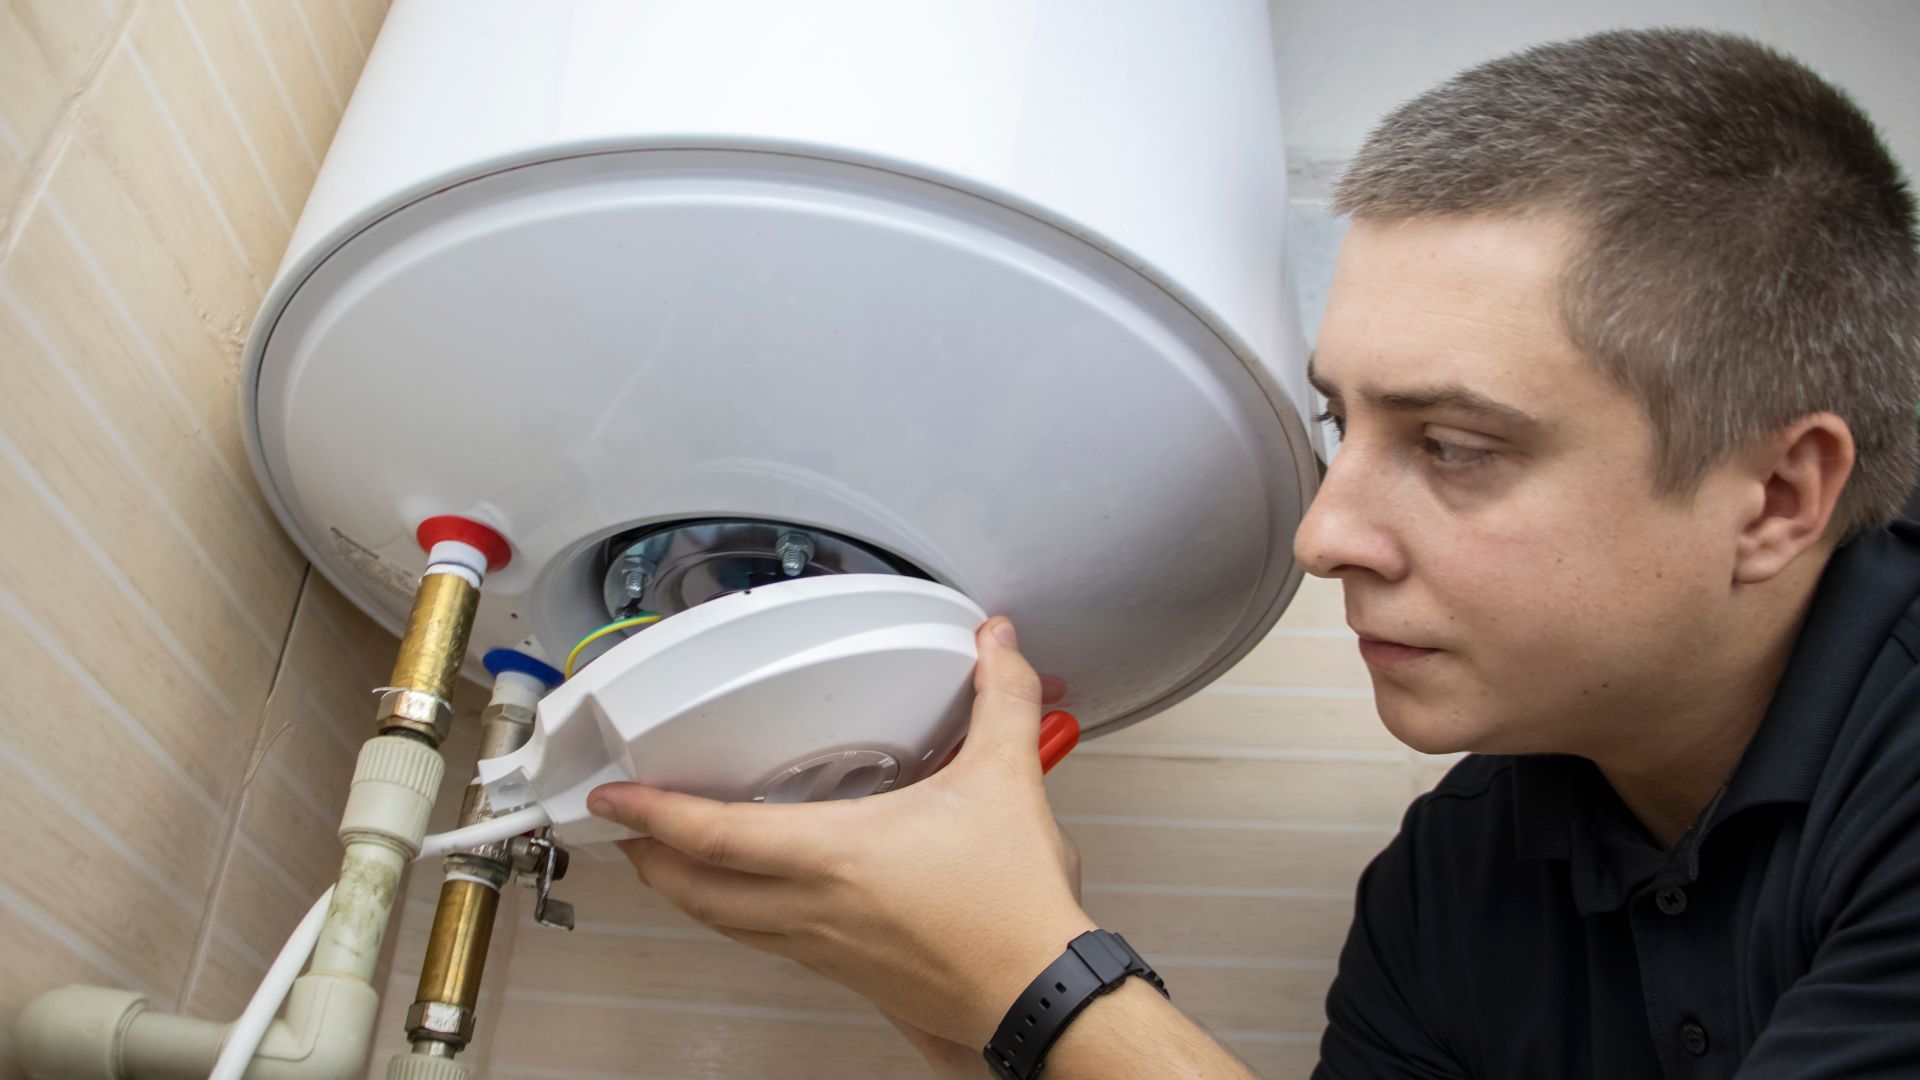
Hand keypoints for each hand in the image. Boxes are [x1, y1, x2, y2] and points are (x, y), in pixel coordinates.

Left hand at [588, 616, 1094, 1047]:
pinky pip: (769, 943)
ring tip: (675, 862)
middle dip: (651, 859)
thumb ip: (1001, 700)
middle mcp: (813, 908)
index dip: (655, 812)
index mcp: (834, 855)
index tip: (615, 795)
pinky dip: (739, 918)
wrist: (1038, 993)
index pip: (715, 835)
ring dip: (689, 893)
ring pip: (728, 925)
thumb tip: (997, 646)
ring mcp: (825, 948)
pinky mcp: (849, 974)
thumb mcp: (1007, 781)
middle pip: (697, 892)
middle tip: (628, 829)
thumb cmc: (1013, 906)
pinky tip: (760, 900)